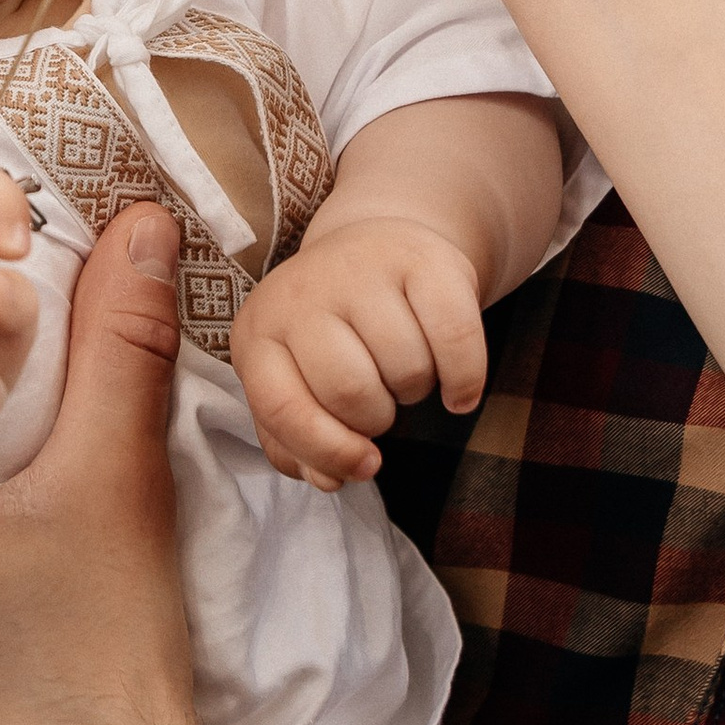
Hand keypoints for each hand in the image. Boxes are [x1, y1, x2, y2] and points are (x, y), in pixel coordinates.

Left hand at [232, 217, 488, 488]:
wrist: (376, 243)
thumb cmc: (334, 332)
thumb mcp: (297, 379)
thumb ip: (299, 441)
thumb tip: (329, 481)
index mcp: (259, 332)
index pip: (282, 408)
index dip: (325, 450)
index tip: (364, 467)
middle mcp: (303, 292)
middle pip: (351, 392)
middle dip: (377, 418)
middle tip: (381, 400)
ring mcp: (361, 269)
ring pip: (407, 370)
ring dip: (416, 391)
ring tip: (404, 370)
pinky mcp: (422, 259)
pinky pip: (456, 340)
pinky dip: (465, 380)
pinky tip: (458, 390)